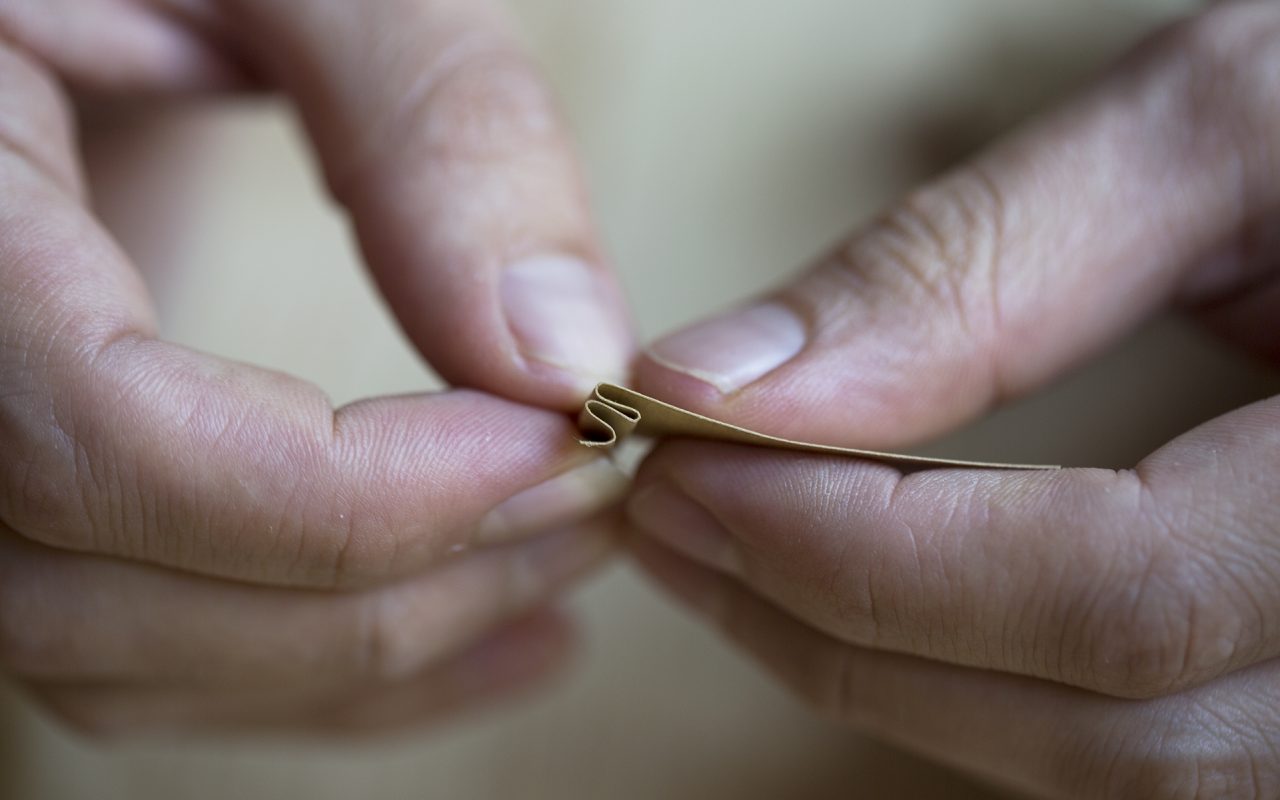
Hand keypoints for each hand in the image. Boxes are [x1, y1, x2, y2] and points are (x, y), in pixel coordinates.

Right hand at [0, 0, 632, 736]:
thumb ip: (430, 125)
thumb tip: (564, 356)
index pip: (102, 437)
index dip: (346, 491)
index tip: (555, 445)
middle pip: (114, 594)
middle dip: (391, 584)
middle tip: (592, 504)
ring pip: (126, 659)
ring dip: (373, 648)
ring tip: (562, 562)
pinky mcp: (32, 483)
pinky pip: (143, 652)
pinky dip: (326, 675)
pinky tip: (488, 635)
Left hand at [627, 2, 1279, 795]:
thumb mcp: (1224, 131)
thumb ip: (977, 267)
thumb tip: (724, 383)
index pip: (1121, 595)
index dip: (864, 552)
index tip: (685, 462)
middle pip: (1117, 731)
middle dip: (845, 631)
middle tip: (677, 517)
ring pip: (1130, 775)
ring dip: (899, 682)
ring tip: (740, 559)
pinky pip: (1156, 749)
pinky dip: (990, 690)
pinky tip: (877, 603)